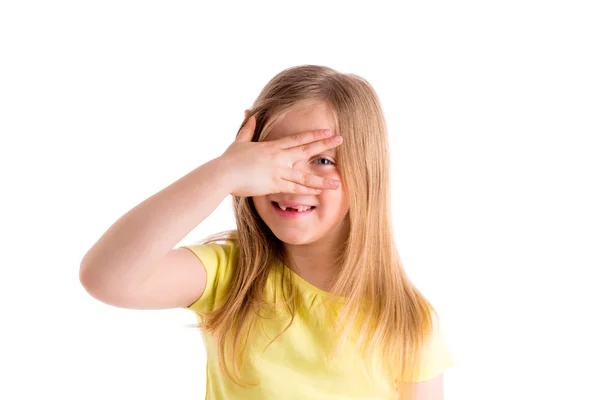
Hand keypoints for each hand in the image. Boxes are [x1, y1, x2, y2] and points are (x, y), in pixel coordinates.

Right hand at [221, 110, 342, 197]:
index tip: (327, 131)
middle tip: (341, 140)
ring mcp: (278, 171)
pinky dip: (308, 190)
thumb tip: (250, 114)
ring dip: (322, 178)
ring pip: (305, 174)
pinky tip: (320, 192)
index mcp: (272, 146)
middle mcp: (279, 157)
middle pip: (306, 150)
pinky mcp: (274, 185)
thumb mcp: (240, 141)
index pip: (298, 139)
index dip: (314, 134)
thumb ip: (248, 128)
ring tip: (337, 181)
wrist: (223, 174)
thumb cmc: (229, 160)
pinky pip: (295, 188)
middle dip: (325, 145)